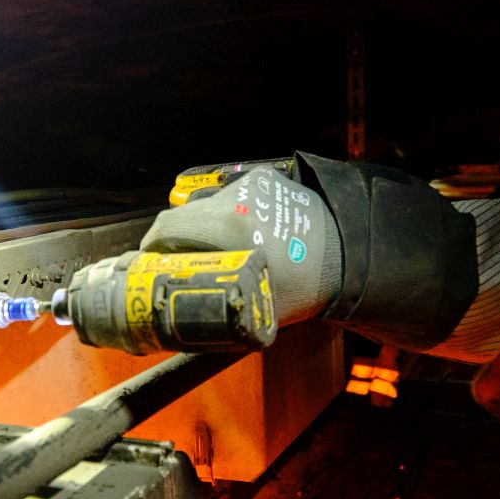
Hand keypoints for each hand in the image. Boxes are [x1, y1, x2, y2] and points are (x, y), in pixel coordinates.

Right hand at [140, 164, 342, 322]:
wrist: (349, 254)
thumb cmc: (306, 286)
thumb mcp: (255, 307)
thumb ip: (211, 308)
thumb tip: (174, 319)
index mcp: (231, 227)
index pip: (166, 227)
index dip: (151, 248)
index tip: (150, 264)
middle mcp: (236, 198)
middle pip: (182, 215)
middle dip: (175, 241)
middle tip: (180, 265)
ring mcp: (250, 185)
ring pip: (205, 205)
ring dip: (202, 227)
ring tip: (216, 252)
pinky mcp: (263, 179)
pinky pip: (229, 197)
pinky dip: (226, 215)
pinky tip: (240, 236)